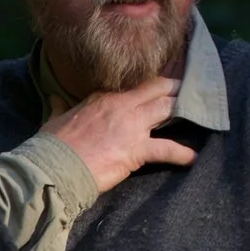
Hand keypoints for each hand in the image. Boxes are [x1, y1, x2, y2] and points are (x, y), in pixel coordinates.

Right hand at [40, 77, 196, 193]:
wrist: (53, 167)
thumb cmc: (52, 145)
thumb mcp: (55, 118)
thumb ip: (60, 105)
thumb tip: (54, 96)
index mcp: (102, 97)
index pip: (135, 83)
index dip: (153, 83)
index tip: (162, 83)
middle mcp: (121, 106)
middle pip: (158, 90)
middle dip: (176, 89)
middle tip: (189, 91)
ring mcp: (132, 127)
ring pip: (167, 109)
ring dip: (183, 110)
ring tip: (197, 113)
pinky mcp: (137, 149)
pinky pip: (167, 149)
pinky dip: (182, 154)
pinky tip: (192, 158)